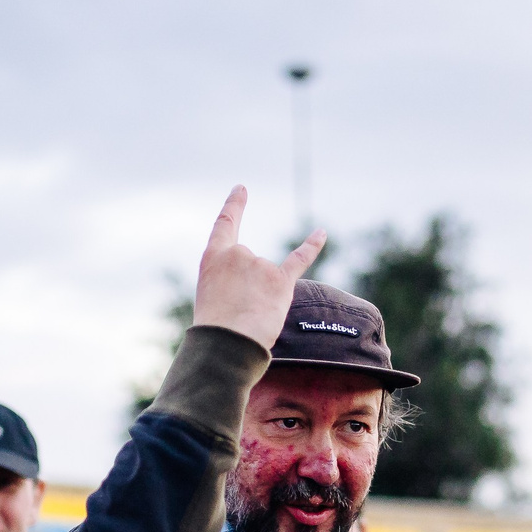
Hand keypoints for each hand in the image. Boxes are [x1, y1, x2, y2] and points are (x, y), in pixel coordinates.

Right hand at [191, 185, 324, 349]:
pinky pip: (300, 259)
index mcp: (213, 257)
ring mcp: (261, 265)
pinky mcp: (281, 281)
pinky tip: (322, 233)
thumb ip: (229, 284)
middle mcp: (238, 253)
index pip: (225, 224)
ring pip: (267, 280)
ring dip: (260, 300)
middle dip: (246, 291)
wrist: (227, 342)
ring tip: (247, 320)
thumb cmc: (214, 330)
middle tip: (234, 317)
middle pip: (249, 267)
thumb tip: (254, 292)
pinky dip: (312, 246)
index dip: (235, 205)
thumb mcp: (209, 297)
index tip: (242, 189)